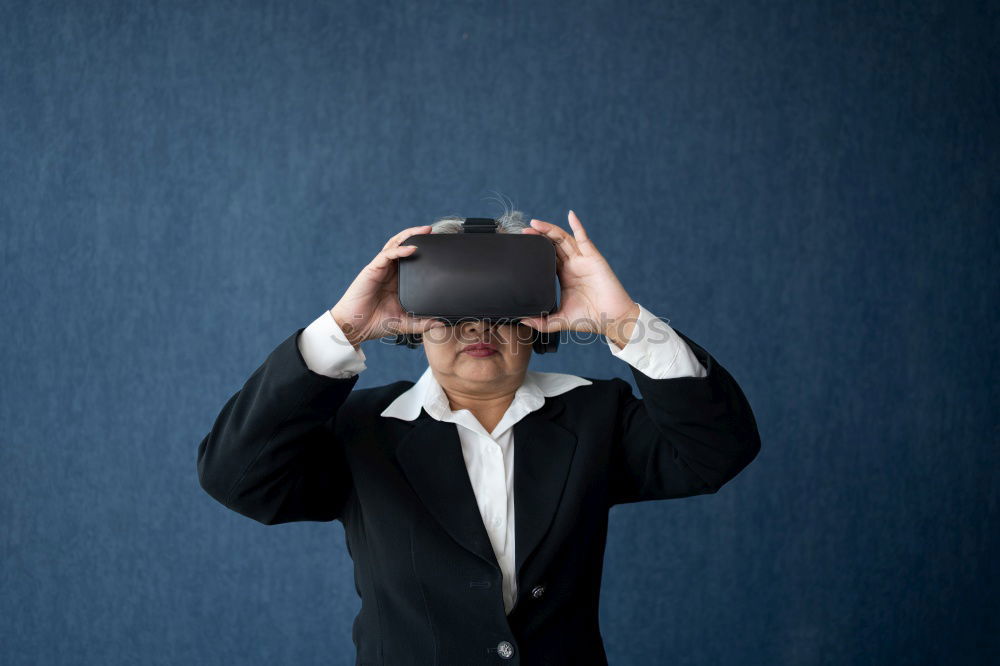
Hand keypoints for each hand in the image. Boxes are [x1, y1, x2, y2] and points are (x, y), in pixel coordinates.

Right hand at [330, 226, 445, 347]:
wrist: (356, 328)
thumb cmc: (377, 324)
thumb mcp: (405, 323)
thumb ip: (422, 323)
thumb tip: (442, 324)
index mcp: (398, 280)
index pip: (411, 258)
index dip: (424, 249)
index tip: (439, 246)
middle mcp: (389, 271)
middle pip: (403, 246)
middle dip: (417, 236)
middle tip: (433, 231)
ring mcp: (380, 269)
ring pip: (395, 244)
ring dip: (409, 235)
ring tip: (425, 231)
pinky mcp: (372, 270)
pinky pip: (386, 255)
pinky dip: (399, 250)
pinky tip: (412, 249)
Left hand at [518, 211, 640, 348]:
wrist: (612, 320)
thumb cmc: (590, 319)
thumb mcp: (560, 321)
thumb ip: (541, 322)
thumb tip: (522, 321)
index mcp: (564, 276)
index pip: (546, 257)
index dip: (535, 249)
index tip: (522, 245)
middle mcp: (572, 265)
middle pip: (553, 244)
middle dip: (539, 236)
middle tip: (524, 231)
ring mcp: (582, 260)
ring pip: (563, 239)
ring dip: (550, 229)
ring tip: (535, 223)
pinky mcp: (593, 258)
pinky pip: (584, 238)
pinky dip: (577, 226)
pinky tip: (571, 215)